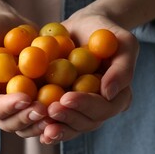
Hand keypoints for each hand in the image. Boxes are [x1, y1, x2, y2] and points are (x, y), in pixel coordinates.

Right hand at [0, 0, 46, 134]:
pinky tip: (68, 106)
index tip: (24, 98)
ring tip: (58, 111)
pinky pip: (44, 113)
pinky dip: (55, 113)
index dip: (6, 107)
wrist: (10, 25)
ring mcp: (17, 105)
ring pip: (28, 124)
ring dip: (42, 122)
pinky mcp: (35, 100)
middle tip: (44, 109)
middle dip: (27, 118)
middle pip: (10, 123)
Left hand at [37, 8, 138, 143]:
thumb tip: (109, 93)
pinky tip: (31, 124)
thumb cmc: (106, 31)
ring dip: (55, 126)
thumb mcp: (123, 42)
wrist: (83, 27)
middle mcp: (100, 108)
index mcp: (118, 97)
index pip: (104, 108)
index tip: (67, 97)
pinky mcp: (64, 104)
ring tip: (38, 121)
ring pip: (71, 126)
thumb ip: (122, 67)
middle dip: (68, 118)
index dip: (86, 105)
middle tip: (49, 110)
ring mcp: (81, 109)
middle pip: (86, 122)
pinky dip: (44, 123)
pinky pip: (56, 119)